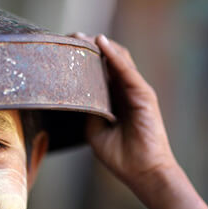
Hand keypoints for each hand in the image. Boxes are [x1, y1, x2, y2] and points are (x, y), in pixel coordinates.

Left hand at [70, 32, 178, 192]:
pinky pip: (126, 71)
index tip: (63, 50)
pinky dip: (114, 56)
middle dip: (89, 48)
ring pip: (118, 60)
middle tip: (68, 37)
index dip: (84, 60)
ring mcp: (136, 91)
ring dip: (99, 46)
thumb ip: (88, 111)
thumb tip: (73, 97)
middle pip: (107, 61)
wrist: (142, 172)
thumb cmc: (121, 155)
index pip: (99, 72)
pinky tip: (101, 44)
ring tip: (80, 36)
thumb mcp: (95, 131)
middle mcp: (126, 92)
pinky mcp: (144, 95)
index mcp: (115, 99)